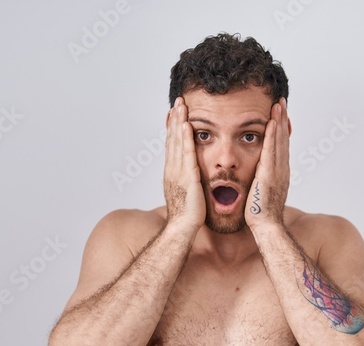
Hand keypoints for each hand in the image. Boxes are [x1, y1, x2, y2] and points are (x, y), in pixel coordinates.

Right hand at [163, 97, 205, 230]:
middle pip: (172, 139)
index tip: (175, 114)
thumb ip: (187, 181)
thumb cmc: (186, 215)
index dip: (173, 128)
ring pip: (177, 142)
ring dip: (179, 122)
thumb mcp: (186, 192)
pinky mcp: (186, 176)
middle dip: (175, 119)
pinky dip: (185, 138)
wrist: (182, 227)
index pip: (172, 145)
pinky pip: (186, 153)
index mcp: (172, 172)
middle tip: (177, 102)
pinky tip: (187, 125)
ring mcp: (177, 171)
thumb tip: (191, 175)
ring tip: (181, 106)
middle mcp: (172, 169)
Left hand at [245, 98, 289, 229]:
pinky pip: (272, 150)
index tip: (278, 115)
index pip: (280, 146)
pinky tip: (272, 122)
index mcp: (279, 173)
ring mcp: (278, 171)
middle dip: (282, 120)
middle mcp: (282, 169)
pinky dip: (273, 135)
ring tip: (278, 104)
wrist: (266, 226)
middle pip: (283, 139)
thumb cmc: (261, 214)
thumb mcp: (261, 193)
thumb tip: (257, 177)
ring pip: (280, 141)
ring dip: (279, 121)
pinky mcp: (270, 174)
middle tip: (281, 102)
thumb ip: (261, 181)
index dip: (280, 130)